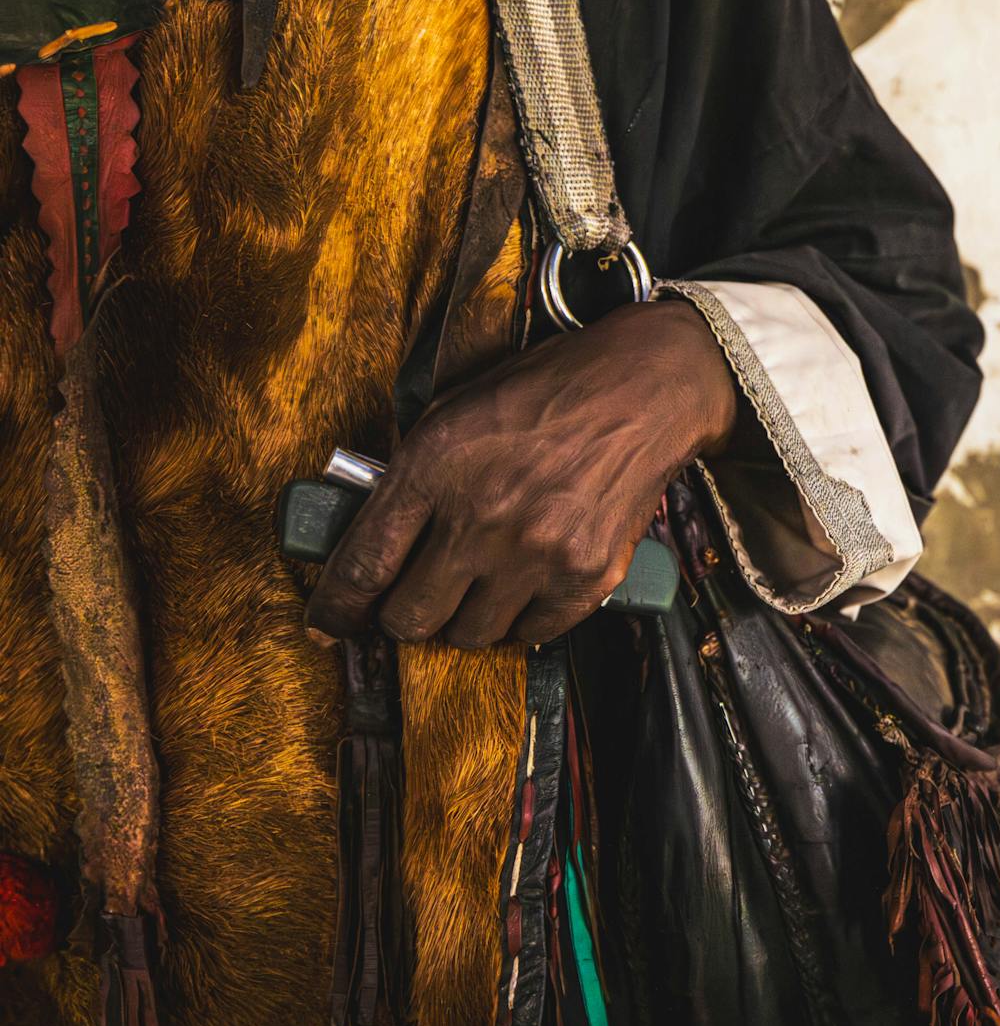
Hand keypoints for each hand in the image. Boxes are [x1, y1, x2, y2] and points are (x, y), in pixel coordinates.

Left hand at [306, 299, 737, 648]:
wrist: (643, 390)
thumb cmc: (546, 392)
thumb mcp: (454, 412)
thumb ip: (410, 475)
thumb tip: (369, 538)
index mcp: (434, 467)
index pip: (363, 565)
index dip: (336, 607)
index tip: (329, 625)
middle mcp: (480, 518)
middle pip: (410, 618)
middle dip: (404, 615)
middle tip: (416, 599)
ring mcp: (536, 554)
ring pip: (469, 634)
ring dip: (465, 619)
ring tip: (480, 584)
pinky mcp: (585, 577)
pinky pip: (531, 634)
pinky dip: (523, 619)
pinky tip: (528, 583)